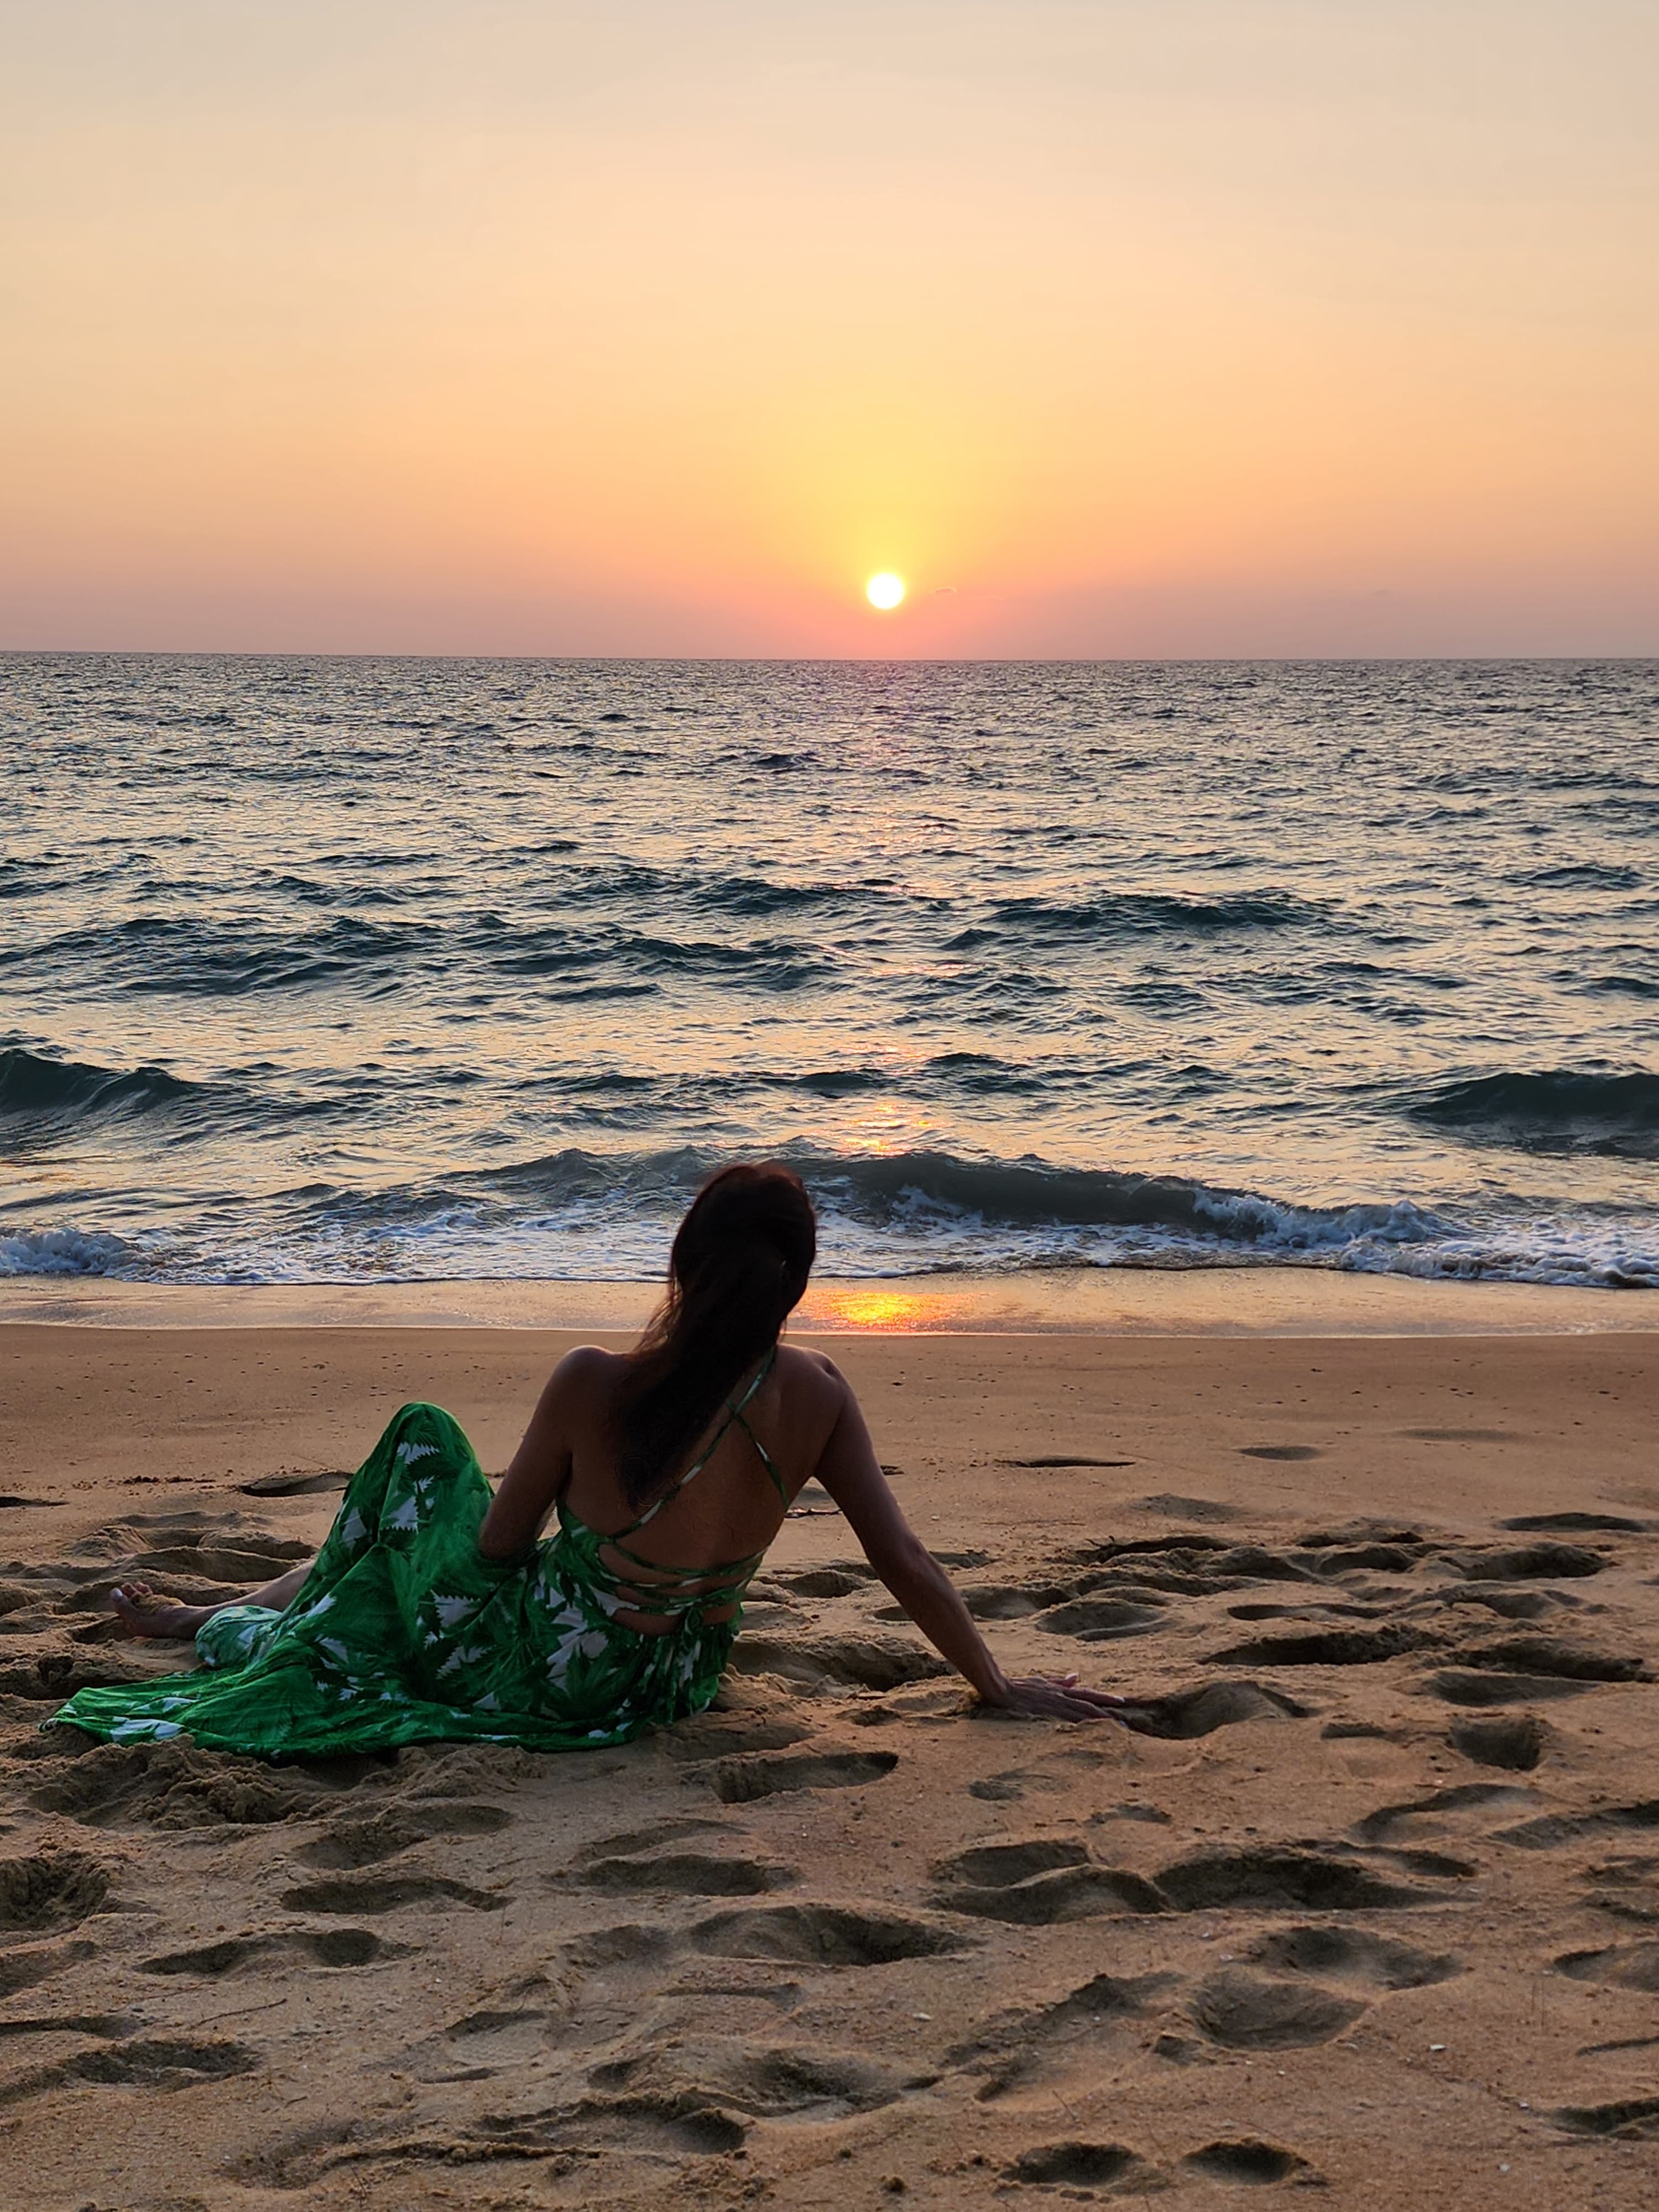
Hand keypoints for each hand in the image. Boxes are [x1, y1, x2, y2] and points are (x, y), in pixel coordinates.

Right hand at [982, 1672, 1130, 1722]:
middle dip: (1108, 1712)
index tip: (1122, 1701)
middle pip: (1089, 1705)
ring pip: (1081, 1715)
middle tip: (1126, 1720)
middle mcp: (1061, 1698)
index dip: (1105, 1698)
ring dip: (1099, 1721)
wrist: (1001, 1690)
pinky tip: (1091, 1733)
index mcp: (1061, 1690)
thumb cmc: (1020, 1687)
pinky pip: (1067, 1723)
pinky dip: (1080, 1727)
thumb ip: (1061, 1682)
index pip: (1088, 1694)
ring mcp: (1054, 1707)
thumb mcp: (1043, 1681)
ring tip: (1115, 1727)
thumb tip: (1076, 1676)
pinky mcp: (1045, 1716)